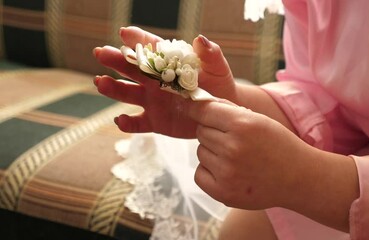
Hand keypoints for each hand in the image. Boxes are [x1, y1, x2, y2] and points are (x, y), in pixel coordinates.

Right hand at [93, 26, 236, 137]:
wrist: (220, 112)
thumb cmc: (219, 85)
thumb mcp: (217, 69)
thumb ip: (210, 55)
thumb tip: (200, 39)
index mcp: (168, 64)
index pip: (151, 49)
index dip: (138, 40)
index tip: (125, 34)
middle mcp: (154, 81)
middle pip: (131, 69)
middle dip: (116, 60)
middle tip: (101, 53)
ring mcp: (152, 101)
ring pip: (127, 94)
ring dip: (113, 89)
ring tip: (101, 83)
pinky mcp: (154, 121)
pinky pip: (137, 123)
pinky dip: (127, 124)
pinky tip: (120, 121)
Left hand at [187, 100, 311, 209]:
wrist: (297, 178)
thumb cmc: (277, 145)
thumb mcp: (258, 120)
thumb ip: (228, 110)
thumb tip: (198, 104)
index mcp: (242, 125)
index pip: (204, 111)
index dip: (196, 109)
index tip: (191, 109)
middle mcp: (232, 148)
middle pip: (201, 131)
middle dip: (212, 132)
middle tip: (231, 140)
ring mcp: (226, 173)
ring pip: (200, 152)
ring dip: (212, 152)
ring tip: (235, 157)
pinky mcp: (222, 192)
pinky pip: (199, 173)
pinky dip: (208, 171)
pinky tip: (228, 171)